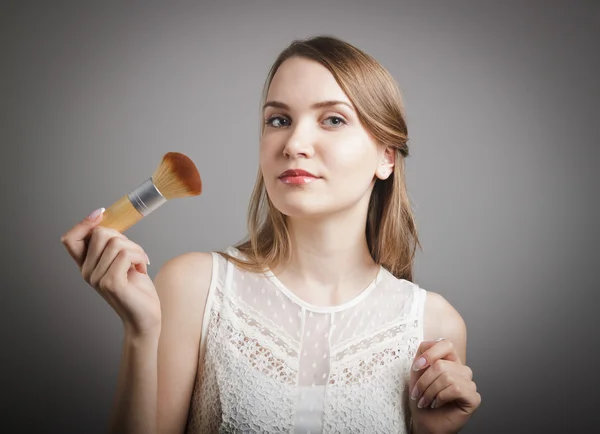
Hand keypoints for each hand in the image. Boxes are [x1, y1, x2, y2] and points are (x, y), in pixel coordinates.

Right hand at [60, 208, 160, 336]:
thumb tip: (108, 221)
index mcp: (87, 265)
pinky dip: (139, 256)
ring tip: (139, 263)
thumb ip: (112, 246)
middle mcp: (87, 272)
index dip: (84, 223)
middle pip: (100, 234)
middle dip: (124, 237)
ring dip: (136, 249)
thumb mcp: (122, 262)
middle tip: (134, 254)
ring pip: (117, 242)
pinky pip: (126, 254)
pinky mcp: (111, 283)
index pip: (70, 239)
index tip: (101, 213)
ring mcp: (97, 279)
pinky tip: (142, 269)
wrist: (145, 317)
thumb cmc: (137, 289)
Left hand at [408, 338, 480, 433]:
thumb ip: (422, 357)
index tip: (416, 367)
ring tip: (426, 401)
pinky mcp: (473, 397)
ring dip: (430, 391)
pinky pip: (455, 389)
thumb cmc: (422, 400)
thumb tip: (426, 345)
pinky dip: (441, 397)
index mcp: (449, 361)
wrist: (425, 424)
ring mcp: (469, 383)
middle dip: (424, 381)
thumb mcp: (416, 374)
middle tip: (418, 394)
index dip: (430, 353)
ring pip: (447, 376)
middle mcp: (461, 370)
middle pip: (441, 364)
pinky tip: (437, 404)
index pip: (445, 344)